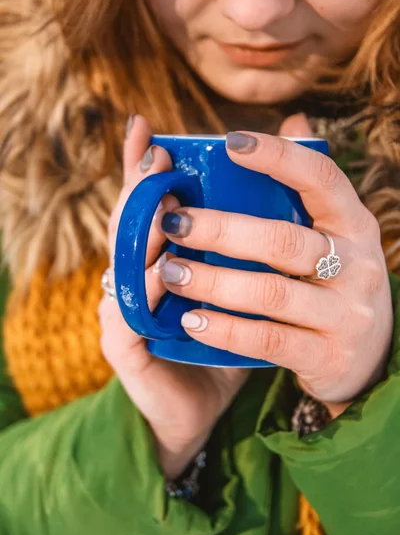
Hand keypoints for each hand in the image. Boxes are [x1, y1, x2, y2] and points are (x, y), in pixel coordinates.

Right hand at [99, 115, 249, 478]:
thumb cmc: (226, 340)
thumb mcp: (243, 288)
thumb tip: (293, 189)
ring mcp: (125, 313)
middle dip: (140, 189)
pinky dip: (149, 291)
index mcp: (159, 261)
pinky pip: (130, 316)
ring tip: (165, 206)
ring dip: (141, 234)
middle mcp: (136, 281)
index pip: (145, 207)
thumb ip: (258, 245)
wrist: (204, 406)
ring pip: (124, 265)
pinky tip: (167, 271)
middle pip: (128, 226)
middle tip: (158, 157)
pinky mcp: (125, 349)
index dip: (140, 167)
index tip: (147, 128)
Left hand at [159, 115, 393, 406]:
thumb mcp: (334, 233)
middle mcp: (357, 265)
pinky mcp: (327, 355)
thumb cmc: (334, 281)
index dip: (278, 156)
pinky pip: (268, 339)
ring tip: (170, 269)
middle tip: (172, 220)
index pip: (321, 178)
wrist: (369, 356)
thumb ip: (308, 187)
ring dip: (213, 281)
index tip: (230, 142)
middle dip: (221, 229)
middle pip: (284, 239)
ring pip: (271, 292)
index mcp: (354, 224)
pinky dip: (225, 329)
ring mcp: (346, 314)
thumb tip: (294, 119)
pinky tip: (190, 320)